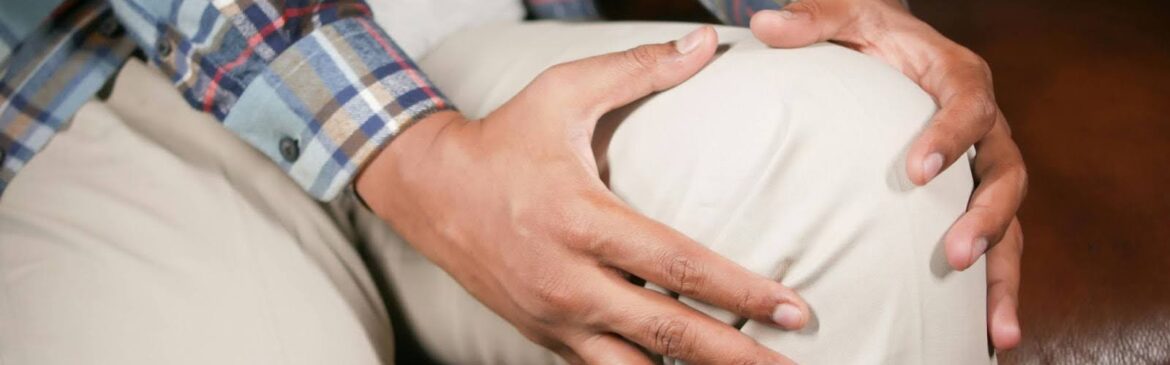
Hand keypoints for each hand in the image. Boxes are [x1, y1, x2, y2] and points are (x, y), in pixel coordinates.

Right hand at [356, 26, 808, 363]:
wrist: (428, 190)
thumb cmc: (503, 139)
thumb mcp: (563, 92)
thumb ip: (638, 70)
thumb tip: (706, 43)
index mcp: (581, 220)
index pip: (678, 266)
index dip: (743, 292)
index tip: (795, 309)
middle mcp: (568, 280)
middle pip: (667, 333)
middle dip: (736, 357)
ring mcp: (553, 317)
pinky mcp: (542, 335)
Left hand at [747, 0, 1026, 349]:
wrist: (892, 45)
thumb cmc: (867, 33)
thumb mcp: (844, 15)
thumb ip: (813, 18)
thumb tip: (765, 22)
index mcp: (959, 78)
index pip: (969, 106)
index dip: (950, 137)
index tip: (919, 171)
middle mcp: (985, 126)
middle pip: (1005, 173)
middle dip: (987, 217)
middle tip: (957, 255)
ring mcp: (982, 167)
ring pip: (1011, 221)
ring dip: (1003, 274)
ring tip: (996, 329)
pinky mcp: (971, 197)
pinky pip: (994, 244)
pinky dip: (993, 289)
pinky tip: (986, 336)